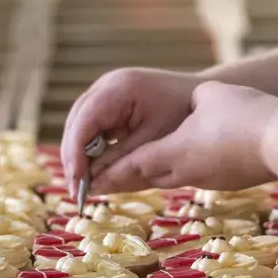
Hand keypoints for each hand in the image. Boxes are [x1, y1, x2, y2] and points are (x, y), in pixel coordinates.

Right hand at [60, 68, 202, 188]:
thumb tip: (91, 188)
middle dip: (74, 158)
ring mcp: (106, 92)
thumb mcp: (155, 144)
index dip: (75, 154)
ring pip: (79, 126)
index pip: (85, 121)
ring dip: (79, 156)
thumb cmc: (185, 117)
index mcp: (119, 88)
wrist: (202, 97)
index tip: (77, 184)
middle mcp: (106, 85)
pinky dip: (90, 150)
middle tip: (77, 193)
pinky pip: (91, 127)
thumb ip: (123, 165)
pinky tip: (94, 172)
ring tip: (83, 187)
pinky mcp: (109, 103)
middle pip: (76, 123)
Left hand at [90, 81, 277, 193]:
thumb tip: (192, 104)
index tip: (85, 183)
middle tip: (97, 181)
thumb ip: (193, 101)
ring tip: (130, 173)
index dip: (107, 173)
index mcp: (174, 152)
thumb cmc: (245, 113)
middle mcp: (185, 171)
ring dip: (148, 175)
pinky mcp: (224, 179)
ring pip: (167, 178)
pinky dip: (175, 170)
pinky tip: (178, 163)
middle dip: (121, 178)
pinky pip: (191, 175)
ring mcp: (207, 178)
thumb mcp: (210, 96)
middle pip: (145, 177)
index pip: (131, 165)